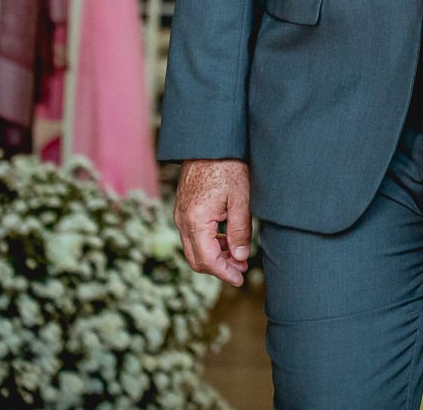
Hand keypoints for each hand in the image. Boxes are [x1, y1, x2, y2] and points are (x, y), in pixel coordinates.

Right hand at [175, 158, 251, 285]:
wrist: (209, 143)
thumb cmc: (228, 167)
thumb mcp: (241, 200)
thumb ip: (240, 231)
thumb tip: (240, 258)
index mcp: (195, 221)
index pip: (207, 260)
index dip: (224, 273)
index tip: (240, 279)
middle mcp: (182, 220)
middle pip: (196, 259)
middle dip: (219, 268)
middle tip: (242, 269)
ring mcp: (180, 215)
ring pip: (194, 248)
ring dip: (215, 256)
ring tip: (239, 256)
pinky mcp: (184, 209)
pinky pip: (193, 235)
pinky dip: (209, 243)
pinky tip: (228, 240)